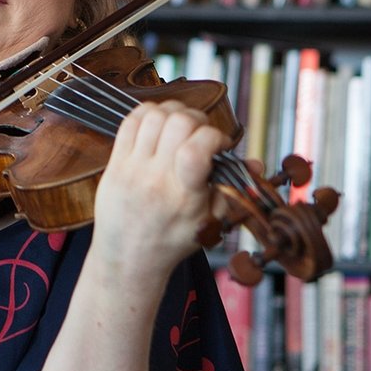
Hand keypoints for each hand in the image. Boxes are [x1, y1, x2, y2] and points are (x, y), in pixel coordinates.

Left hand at [91, 100, 229, 282]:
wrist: (128, 257)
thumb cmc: (172, 240)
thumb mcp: (209, 222)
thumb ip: (232, 190)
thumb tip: (255, 164)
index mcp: (183, 195)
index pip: (196, 150)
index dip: (214, 136)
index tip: (219, 144)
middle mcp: (157, 179)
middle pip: (178, 122)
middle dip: (197, 119)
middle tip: (200, 133)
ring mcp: (132, 168)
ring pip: (154, 115)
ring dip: (173, 112)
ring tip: (180, 127)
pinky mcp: (115, 163)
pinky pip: (130, 121)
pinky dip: (148, 114)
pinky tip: (159, 125)